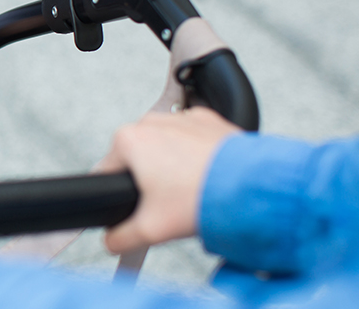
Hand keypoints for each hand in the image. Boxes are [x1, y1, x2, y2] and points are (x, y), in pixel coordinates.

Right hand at [99, 108, 240, 254]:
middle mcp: (151, 122)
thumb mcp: (151, 229)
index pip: (107, 170)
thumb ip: (120, 238)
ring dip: (172, 165)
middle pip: (138, 158)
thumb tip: (111, 241)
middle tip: (169, 201)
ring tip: (190, 188)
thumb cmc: (201, 198)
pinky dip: (196, 155)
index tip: (141, 206)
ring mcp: (181, 117)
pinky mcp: (207, 120)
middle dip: (149, 179)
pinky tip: (205, 174)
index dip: (121, 193)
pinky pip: (192, 139)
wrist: (251, 187)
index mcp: (128, 140)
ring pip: (165, 147)